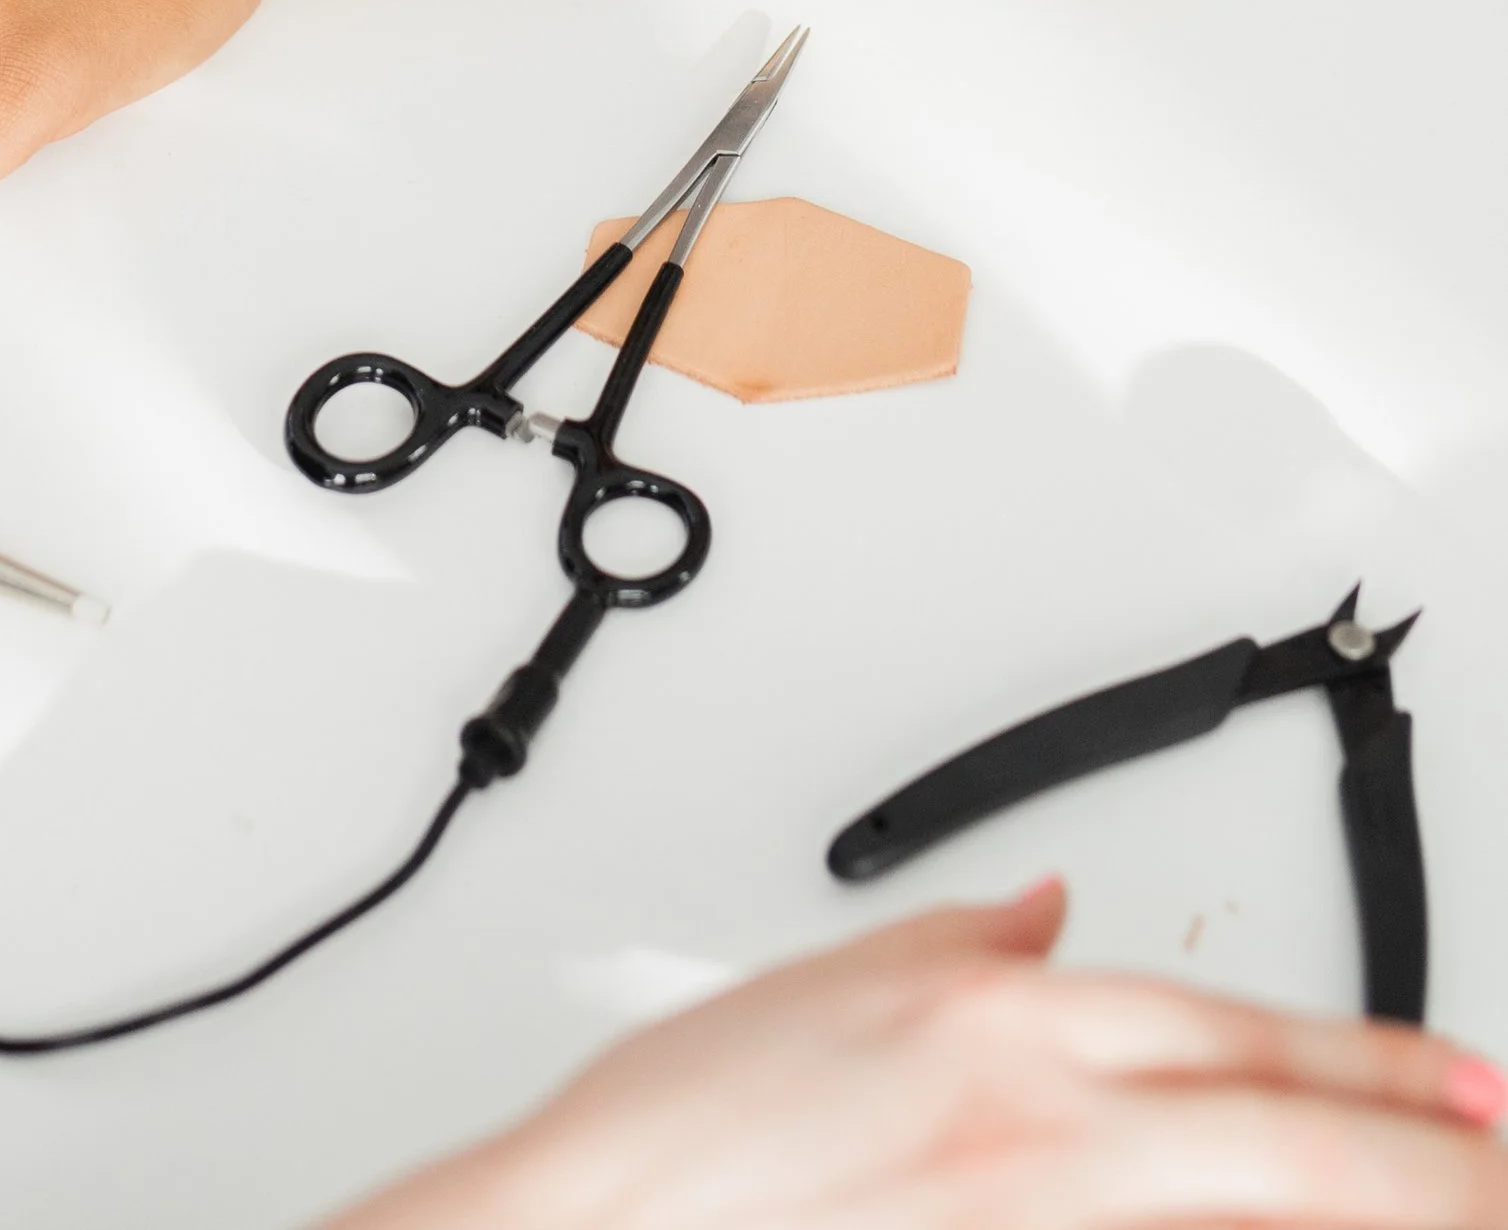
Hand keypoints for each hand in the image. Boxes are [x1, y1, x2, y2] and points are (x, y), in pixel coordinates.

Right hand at [332, 889, 1507, 1229]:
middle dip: (1433, 1169)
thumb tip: (1050, 913)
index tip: (1472, 1091)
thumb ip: (961, 945)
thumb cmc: (686, 1134)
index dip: (1381, 1066)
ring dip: (1353, 1218)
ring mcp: (1029, 1218)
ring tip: (1443, 1212)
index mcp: (1003, 1020)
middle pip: (1292, 1141)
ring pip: (1252, 1223)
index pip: (1241, 1031)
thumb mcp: (831, 989)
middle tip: (1506, 1169)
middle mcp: (1040, 1120)